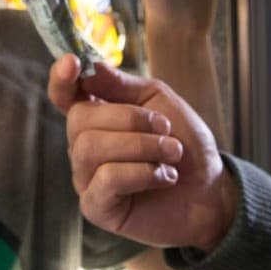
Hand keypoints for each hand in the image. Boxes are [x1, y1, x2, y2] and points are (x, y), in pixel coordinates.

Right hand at [49, 55, 235, 250]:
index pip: (63, 95)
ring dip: (141, 146)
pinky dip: (142, 173)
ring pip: (91, 148)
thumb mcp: (159, 101)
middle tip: (166, 130)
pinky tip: (164, 177)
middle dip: (130, 119)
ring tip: (171, 154)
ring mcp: (86, 178)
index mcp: (96, 115)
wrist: (210, 189)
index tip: (73, 63)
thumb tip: (86, 66)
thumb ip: (120, 84)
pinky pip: (106, 180)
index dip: (60, 78)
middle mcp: (84, 145)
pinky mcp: (96, 207)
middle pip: (79, 119)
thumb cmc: (184, 142)